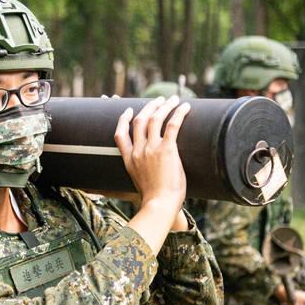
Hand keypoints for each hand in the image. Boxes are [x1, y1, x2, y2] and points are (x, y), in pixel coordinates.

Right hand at [115, 96, 190, 252]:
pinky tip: (185, 107)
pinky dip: (179, 113)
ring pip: (155, 119)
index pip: (120, 134)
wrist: (159, 205)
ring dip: (163, 106)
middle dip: (148, 107)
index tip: (128, 111)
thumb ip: (138, 175)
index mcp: (129, 159)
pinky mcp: (167, 150)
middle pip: (139, 121)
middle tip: (157, 101)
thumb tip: (141, 177)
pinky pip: (172, 125)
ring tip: (171, 100)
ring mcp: (151, 149)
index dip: (123, 120)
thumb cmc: (153, 200)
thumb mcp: (137, 185)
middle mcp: (138, 151)